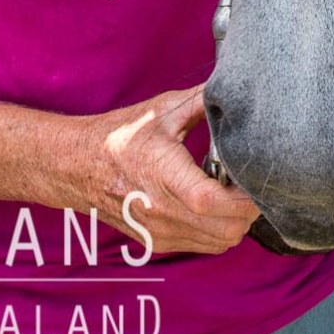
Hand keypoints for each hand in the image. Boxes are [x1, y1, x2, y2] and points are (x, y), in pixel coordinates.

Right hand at [80, 86, 259, 255]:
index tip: (255, 177)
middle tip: (250, 183)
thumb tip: (234, 87)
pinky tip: (214, 206)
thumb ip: (201, 101)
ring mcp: (161, 232)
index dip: (243, 195)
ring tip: (233, 193)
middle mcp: (162, 211)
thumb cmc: (120, 136)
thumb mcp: (161, 110)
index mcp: (163, 174)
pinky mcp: (159, 243)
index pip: (210, 200)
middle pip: (227, 228)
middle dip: (249, 208)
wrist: (78, 166)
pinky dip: (220, 230)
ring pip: (222, 242)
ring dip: (237, 221)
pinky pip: (205, 246)